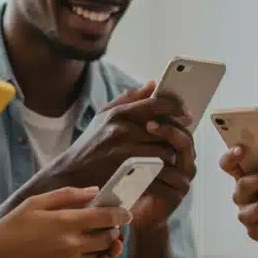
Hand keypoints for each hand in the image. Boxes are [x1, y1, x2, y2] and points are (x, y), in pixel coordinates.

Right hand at [0, 186, 130, 257]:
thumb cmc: (11, 230)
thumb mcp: (35, 204)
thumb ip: (66, 195)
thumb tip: (93, 190)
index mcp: (66, 221)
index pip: (106, 217)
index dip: (121, 214)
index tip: (127, 214)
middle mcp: (72, 244)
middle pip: (107, 239)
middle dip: (111, 232)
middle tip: (106, 228)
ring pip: (98, 257)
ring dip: (98, 250)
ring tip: (87, 243)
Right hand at [47, 81, 190, 204]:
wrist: (71, 173)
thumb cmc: (91, 143)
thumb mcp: (104, 116)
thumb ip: (128, 99)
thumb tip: (153, 84)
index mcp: (118, 113)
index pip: (155, 104)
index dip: (175, 107)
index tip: (186, 113)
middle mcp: (121, 129)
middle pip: (164, 129)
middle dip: (176, 134)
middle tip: (183, 137)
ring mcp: (124, 151)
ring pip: (163, 150)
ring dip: (171, 154)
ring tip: (173, 155)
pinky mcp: (126, 172)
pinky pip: (156, 169)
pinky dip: (163, 169)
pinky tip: (163, 169)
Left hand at [131, 109, 195, 230]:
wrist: (126, 205)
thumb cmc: (129, 169)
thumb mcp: (131, 136)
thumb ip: (139, 111)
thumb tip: (152, 84)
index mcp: (176, 142)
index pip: (180, 121)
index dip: (170, 111)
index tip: (154, 103)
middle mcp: (185, 157)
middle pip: (185, 137)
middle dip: (168, 129)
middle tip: (148, 124)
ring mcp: (183, 175)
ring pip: (182, 155)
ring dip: (165, 146)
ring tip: (146, 139)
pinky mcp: (177, 193)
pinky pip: (173, 179)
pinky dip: (158, 172)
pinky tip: (141, 166)